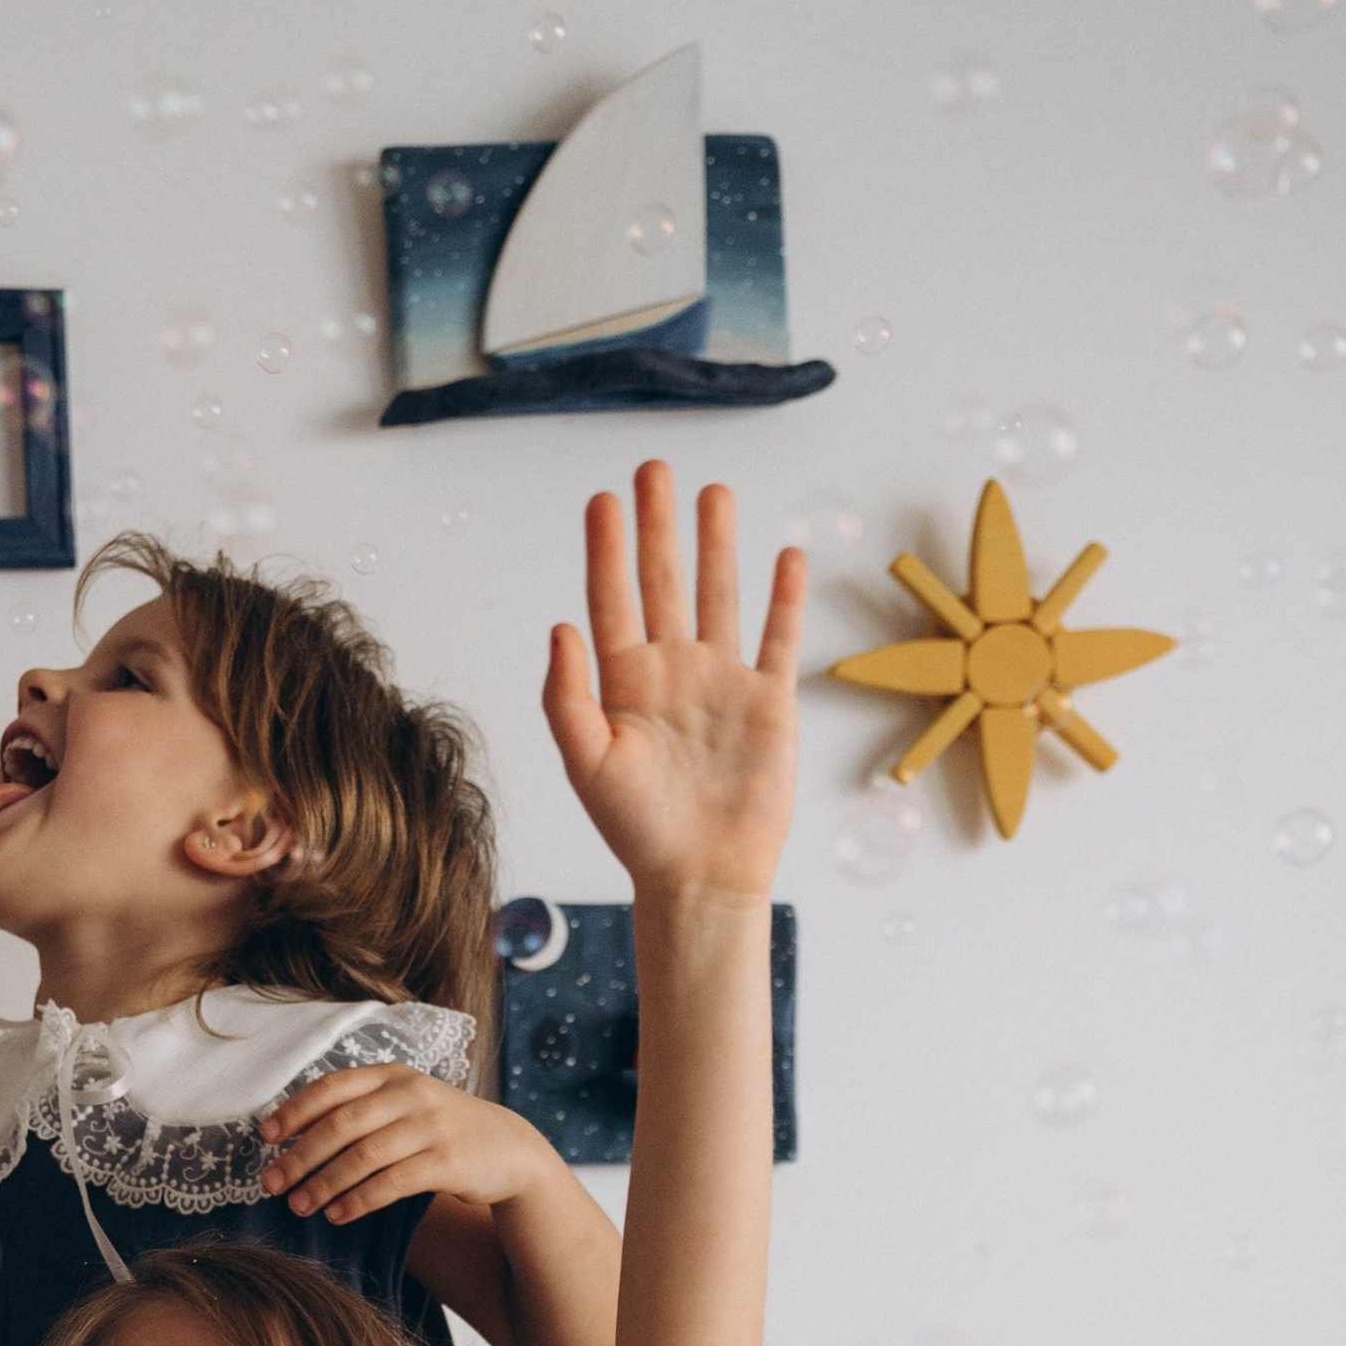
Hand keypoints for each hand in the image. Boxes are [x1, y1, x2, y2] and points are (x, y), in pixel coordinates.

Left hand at [257, 1069, 554, 1228]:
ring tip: (300, 1206)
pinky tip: (338, 1215)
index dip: (294, 1111)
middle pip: (341, 1124)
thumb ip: (361, 1113)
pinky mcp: (448, 1162)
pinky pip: (392, 1183)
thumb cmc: (441, 1132)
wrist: (510, 1150)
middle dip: (301, 1156)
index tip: (265, 1138)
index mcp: (392, 1076)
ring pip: (364, 1155)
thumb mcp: (404, 1108)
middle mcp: (411, 1094)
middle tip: (272, 1183)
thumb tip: (295, 1140)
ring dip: (325, 1184)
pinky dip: (359, 1200)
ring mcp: (432, 1127)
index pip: (332, 1087)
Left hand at [541, 461, 803, 899]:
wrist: (701, 877)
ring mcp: (721, 683)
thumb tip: (559, 626)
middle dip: (658, 526)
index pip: (611, 600)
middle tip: (654, 469)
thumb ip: (567, 696)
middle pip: (663, 582)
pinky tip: (785, 556)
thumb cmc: (637, 831)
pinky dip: (784, 598)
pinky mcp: (768, 703)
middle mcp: (672, 672)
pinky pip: (778, 638)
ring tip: (713, 492)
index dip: (606, 549)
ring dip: (717, 545)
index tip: (603, 499)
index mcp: (624, 684)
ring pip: (719, 596)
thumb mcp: (586, 763)